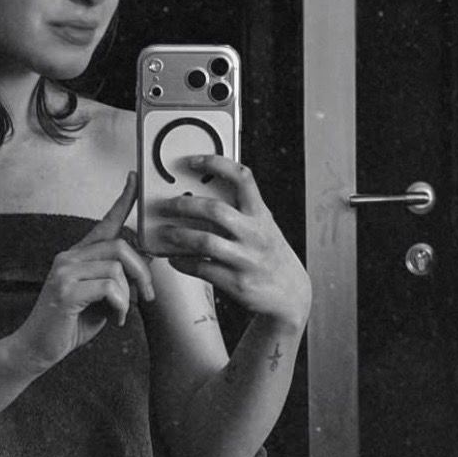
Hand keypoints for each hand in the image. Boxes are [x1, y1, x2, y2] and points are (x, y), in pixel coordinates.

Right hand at [9, 173, 155, 373]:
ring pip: (116, 266)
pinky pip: (109, 287)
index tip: (134, 179)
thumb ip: (118, 279)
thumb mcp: (101, 298)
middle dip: (141, 272)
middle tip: (148, 296)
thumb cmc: (70, 324)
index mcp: (78, 256)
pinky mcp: (66, 290)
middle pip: (119, 246)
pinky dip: (121, 305)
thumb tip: (146, 263)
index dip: (122, 200)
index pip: (105, 222)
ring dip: (129, 293)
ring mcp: (65, 272)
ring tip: (123, 313)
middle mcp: (69, 257)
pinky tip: (115, 319)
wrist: (38, 348)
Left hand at [161, 157, 311, 332]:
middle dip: (185, 205)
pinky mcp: (237, 283)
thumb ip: (240, 212)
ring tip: (166, 233)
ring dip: (179, 235)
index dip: (216, 164)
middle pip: (215, 210)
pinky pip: (202, 269)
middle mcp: (255, 234)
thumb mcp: (263, 227)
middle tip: (168, 205)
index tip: (192, 162)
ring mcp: (246, 259)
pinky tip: (175, 259)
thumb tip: (201, 196)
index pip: (242, 178)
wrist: (290, 294)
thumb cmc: (270, 256)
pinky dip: (184, 263)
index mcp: (261, 215)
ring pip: (205, 241)